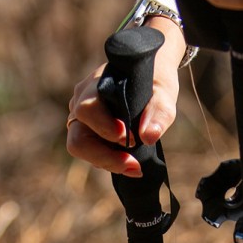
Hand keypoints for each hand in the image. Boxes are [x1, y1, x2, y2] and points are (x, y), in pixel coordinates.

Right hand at [66, 16, 184, 174]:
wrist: (150, 76)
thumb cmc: (155, 80)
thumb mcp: (164, 92)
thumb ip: (159, 112)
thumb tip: (149, 137)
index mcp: (96, 85)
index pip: (87, 109)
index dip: (105, 128)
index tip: (132, 139)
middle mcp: (81, 101)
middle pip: (78, 140)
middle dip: (104, 157)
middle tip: (134, 166)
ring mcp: (83, 119)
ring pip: (83, 150)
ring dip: (109, 162)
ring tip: (136, 166)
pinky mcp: (90, 132)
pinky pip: (93, 153)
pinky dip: (111, 161)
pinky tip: (132, 162)